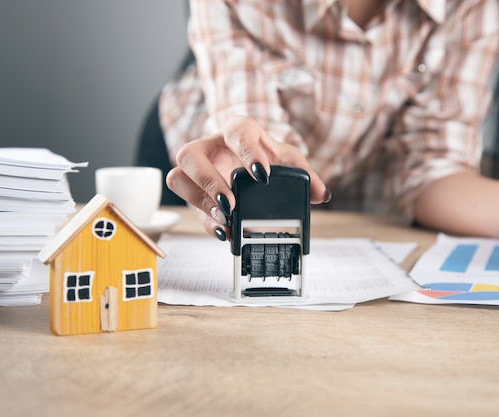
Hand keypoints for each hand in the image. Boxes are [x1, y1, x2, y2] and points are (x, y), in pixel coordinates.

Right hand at [165, 116, 329, 239]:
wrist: (257, 168)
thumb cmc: (269, 158)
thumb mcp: (289, 161)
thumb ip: (305, 175)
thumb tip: (321, 193)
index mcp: (237, 132)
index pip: (236, 131)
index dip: (246, 150)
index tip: (262, 173)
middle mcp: (211, 148)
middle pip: (190, 154)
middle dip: (207, 181)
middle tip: (231, 203)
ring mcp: (198, 171)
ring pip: (178, 179)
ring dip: (199, 201)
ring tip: (225, 218)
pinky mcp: (196, 195)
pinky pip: (189, 207)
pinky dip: (206, 223)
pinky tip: (224, 233)